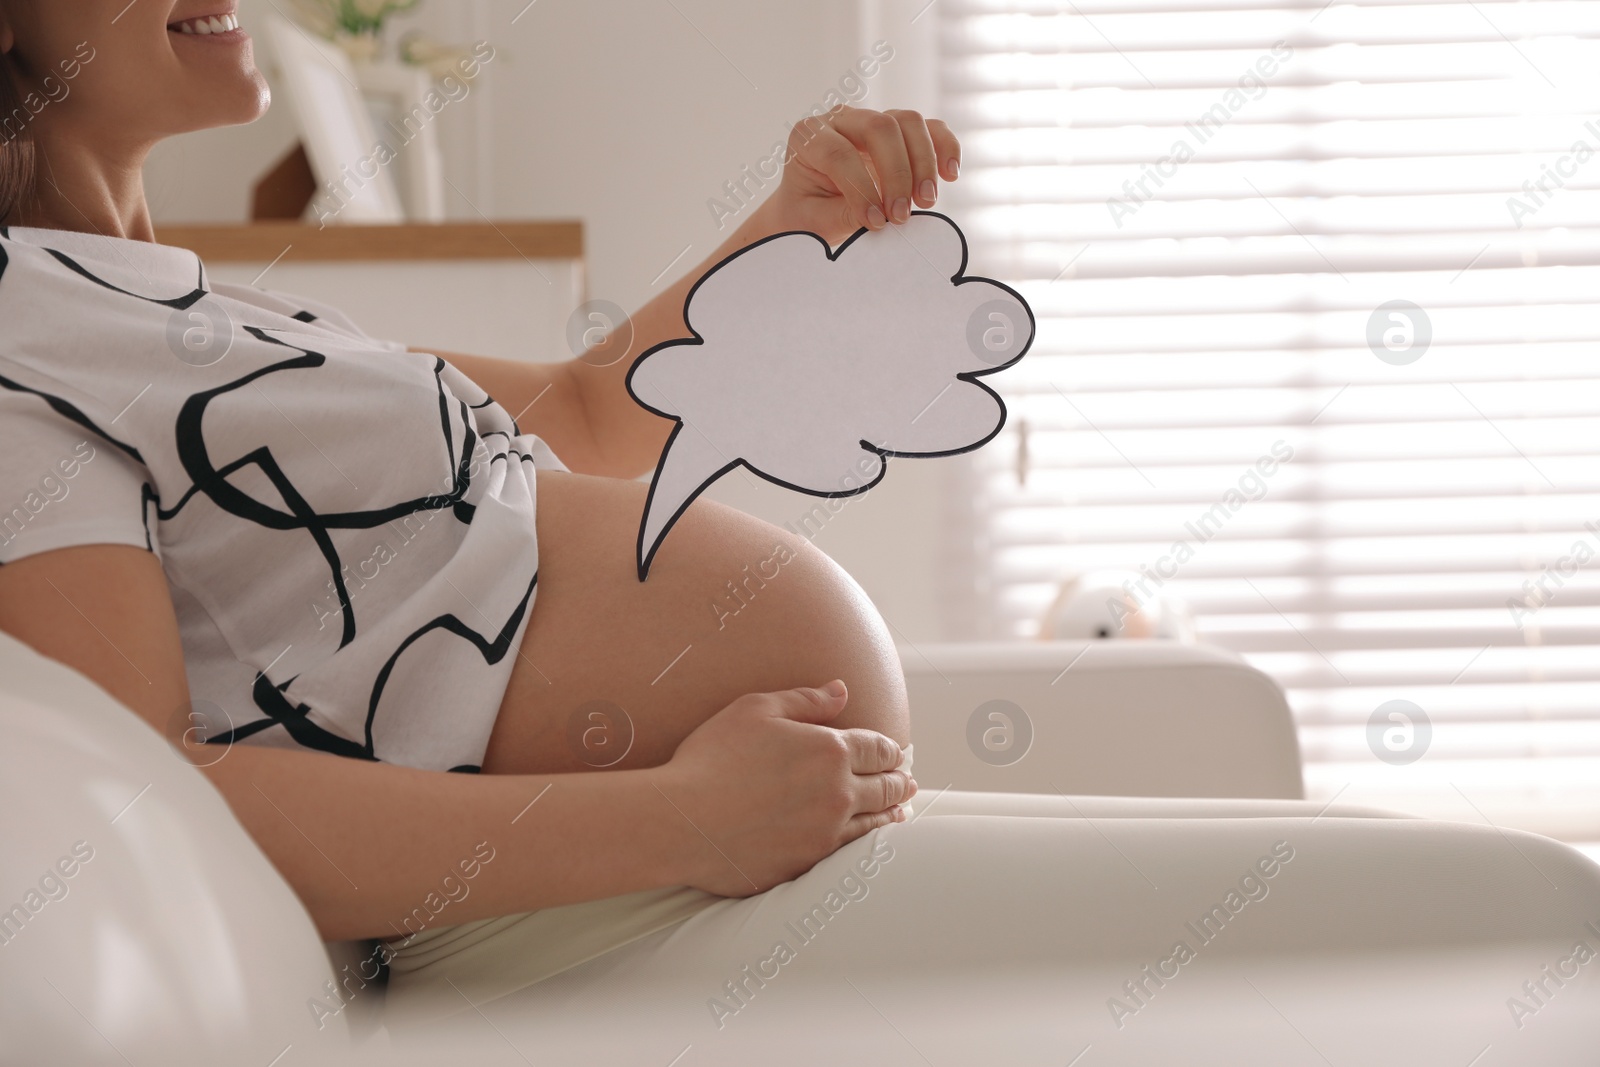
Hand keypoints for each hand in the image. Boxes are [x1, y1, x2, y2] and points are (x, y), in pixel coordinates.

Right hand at [656, 680, 915, 896]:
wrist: (683, 822)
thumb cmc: (712, 758)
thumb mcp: (755, 710)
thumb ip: (805, 700)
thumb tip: (841, 691)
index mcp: (830, 750)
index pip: (878, 748)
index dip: (890, 750)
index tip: (896, 753)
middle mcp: (838, 793)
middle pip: (886, 786)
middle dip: (900, 781)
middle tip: (907, 782)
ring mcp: (826, 833)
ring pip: (876, 823)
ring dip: (893, 814)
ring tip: (901, 810)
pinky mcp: (810, 864)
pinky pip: (852, 854)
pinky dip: (870, 843)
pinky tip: (869, 841)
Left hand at [756, 106, 961, 246]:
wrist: (811, 207)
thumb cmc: (808, 212)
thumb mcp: (815, 220)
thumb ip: (843, 215)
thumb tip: (882, 217)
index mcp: (808, 136)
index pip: (839, 153)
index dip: (861, 189)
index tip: (876, 223)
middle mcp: (840, 119)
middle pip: (879, 127)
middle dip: (896, 173)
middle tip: (901, 214)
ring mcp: (872, 120)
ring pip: (908, 122)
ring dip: (923, 162)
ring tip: (926, 201)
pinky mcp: (899, 131)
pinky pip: (930, 128)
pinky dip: (945, 147)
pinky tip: (950, 175)